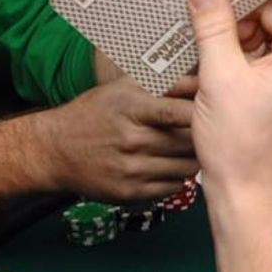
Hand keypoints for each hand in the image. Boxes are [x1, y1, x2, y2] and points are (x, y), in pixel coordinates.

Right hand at [36, 77, 197, 201]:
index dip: (202, 114)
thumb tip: (203, 79)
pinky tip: (171, 164)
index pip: (178, 113)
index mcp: (132, 108)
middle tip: (210, 132)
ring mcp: (131, 169)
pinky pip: (172, 187)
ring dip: (193, 158)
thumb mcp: (124, 88)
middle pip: (187, 142)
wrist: (56, 150)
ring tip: (190, 148)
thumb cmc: (96, 111)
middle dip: (203, 137)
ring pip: (185, 168)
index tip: (216, 112)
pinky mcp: (130, 192)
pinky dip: (178, 176)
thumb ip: (167, 84)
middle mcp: (131, 140)